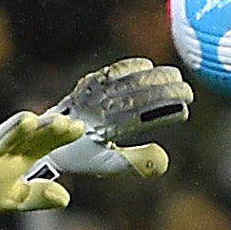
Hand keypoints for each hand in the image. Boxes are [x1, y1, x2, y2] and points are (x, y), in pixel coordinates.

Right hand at [0, 110, 84, 216]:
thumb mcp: (19, 199)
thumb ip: (40, 196)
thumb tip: (65, 198)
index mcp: (23, 156)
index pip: (46, 143)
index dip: (62, 136)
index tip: (79, 128)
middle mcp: (8, 149)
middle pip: (29, 136)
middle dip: (44, 128)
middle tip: (62, 120)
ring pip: (3, 137)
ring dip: (14, 129)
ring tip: (28, 120)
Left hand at [45, 58, 192, 180]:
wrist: (42, 140)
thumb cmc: (79, 155)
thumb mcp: (107, 164)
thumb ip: (136, 162)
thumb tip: (165, 161)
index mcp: (103, 131)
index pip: (139, 118)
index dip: (163, 113)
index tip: (184, 111)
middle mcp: (96, 109)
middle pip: (136, 96)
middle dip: (164, 92)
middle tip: (188, 91)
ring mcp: (90, 95)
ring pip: (126, 81)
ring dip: (153, 77)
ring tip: (176, 77)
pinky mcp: (86, 85)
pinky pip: (108, 73)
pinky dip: (128, 67)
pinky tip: (147, 65)